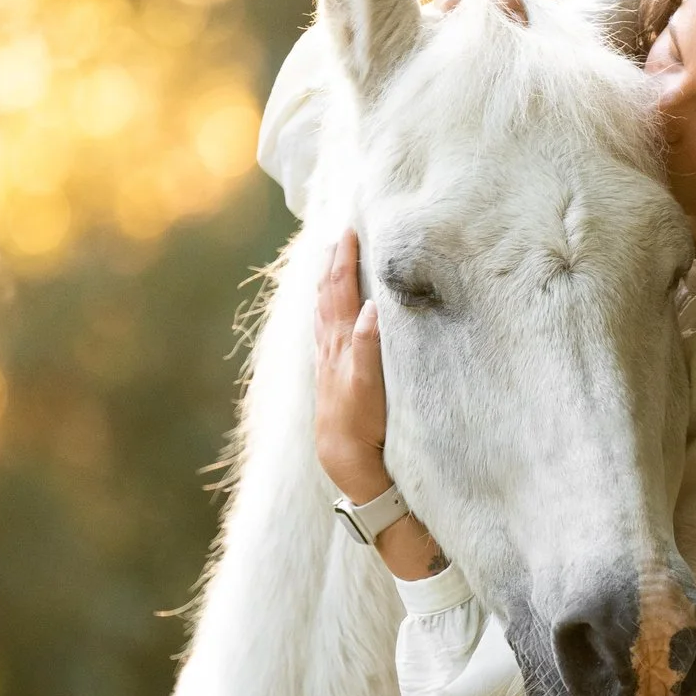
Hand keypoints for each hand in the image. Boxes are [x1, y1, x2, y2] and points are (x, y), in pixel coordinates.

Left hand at [314, 228, 389, 504]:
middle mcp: (330, 350)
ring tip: (332, 266)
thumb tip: (369, 307)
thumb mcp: (368, 386)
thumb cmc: (362, 427)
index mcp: (339, 344)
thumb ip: (367, 346)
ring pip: (325, 314)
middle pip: (327, 298)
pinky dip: (330, 313)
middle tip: (340, 237)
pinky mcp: (336, 379)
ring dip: (329, 286)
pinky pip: (329, 333)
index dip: (343, 261)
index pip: (338, 292)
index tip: (349, 231)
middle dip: (333, 265)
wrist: (348, 465)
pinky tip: (334, 317)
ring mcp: (331, 365)